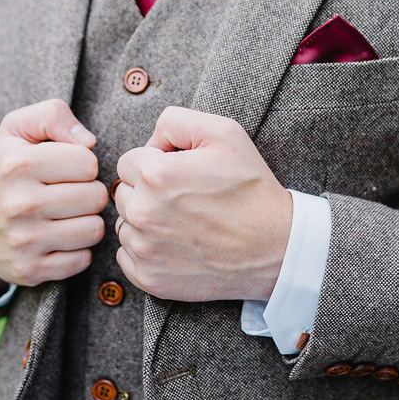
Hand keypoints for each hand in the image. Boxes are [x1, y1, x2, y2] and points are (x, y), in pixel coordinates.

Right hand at [0, 98, 108, 288]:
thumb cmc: (4, 170)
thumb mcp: (17, 130)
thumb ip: (53, 115)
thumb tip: (89, 141)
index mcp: (18, 164)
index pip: (88, 162)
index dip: (83, 164)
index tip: (66, 170)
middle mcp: (20, 204)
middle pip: (96, 197)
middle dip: (88, 193)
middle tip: (69, 194)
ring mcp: (24, 241)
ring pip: (94, 229)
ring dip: (87, 222)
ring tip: (67, 216)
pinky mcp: (30, 270)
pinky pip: (82, 260)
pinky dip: (77, 251)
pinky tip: (59, 240)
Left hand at [113, 106, 292, 301]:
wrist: (275, 247)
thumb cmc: (250, 188)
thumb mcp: (223, 132)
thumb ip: (175, 120)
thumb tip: (149, 142)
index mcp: (155, 174)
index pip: (128, 162)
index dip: (154, 163)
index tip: (180, 174)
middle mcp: (143, 213)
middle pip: (123, 194)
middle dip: (146, 192)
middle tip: (184, 199)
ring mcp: (145, 250)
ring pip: (125, 225)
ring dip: (145, 222)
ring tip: (183, 223)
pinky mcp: (151, 278)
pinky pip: (127, 257)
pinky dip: (145, 251)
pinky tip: (175, 245)